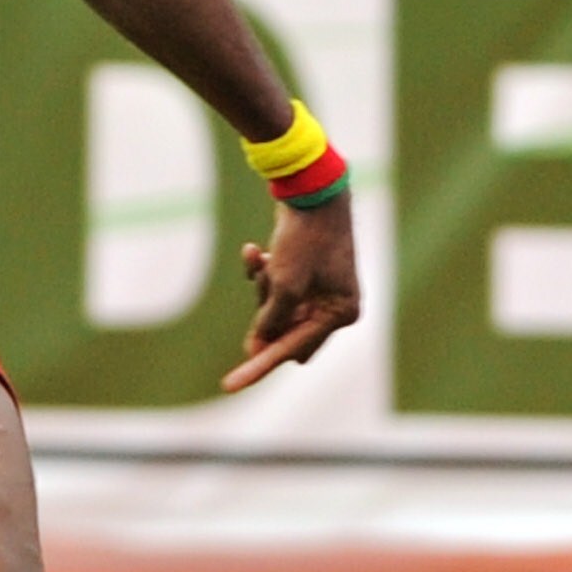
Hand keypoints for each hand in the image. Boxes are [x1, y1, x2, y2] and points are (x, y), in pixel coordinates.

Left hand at [225, 199, 361, 392]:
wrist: (310, 187)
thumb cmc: (304, 238)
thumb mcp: (284, 286)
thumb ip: (270, 322)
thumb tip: (255, 349)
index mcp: (342, 312)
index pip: (294, 348)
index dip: (260, 364)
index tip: (230, 384)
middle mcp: (335, 304)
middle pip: (287, 333)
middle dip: (266, 315)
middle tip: (260, 291)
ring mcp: (321, 289)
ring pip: (278, 311)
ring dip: (263, 289)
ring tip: (261, 261)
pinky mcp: (306, 272)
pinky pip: (277, 288)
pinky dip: (264, 274)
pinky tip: (254, 252)